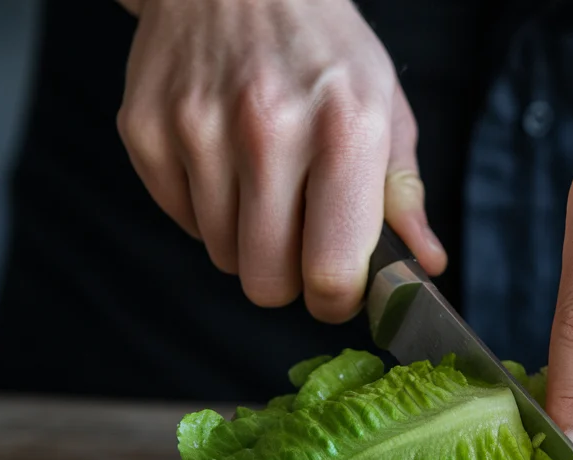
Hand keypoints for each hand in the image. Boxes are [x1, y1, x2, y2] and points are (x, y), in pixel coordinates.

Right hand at [116, 0, 445, 321]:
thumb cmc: (321, 47)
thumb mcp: (383, 106)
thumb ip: (402, 194)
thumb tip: (425, 264)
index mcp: (344, 131)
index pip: (331, 272)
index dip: (335, 299)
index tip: (337, 289)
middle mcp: (268, 130)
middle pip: (267, 281)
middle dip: (288, 278)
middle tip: (300, 242)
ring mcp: (198, 130)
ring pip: (222, 256)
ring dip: (246, 240)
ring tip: (264, 186)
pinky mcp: (147, 130)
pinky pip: (181, 220)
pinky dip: (206, 209)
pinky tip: (225, 162)